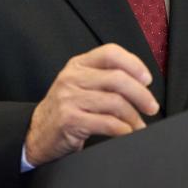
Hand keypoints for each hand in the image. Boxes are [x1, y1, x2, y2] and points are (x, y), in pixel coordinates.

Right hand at [23, 44, 158, 165]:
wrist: (36, 134)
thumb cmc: (66, 110)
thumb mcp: (79, 85)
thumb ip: (103, 78)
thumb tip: (141, 83)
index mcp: (78, 65)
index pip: (111, 53)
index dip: (134, 64)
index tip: (147, 79)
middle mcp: (72, 78)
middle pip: (117, 79)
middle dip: (141, 94)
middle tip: (151, 107)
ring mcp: (69, 98)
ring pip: (114, 102)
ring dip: (133, 116)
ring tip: (139, 125)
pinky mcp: (69, 120)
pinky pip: (106, 123)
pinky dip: (123, 129)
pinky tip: (127, 133)